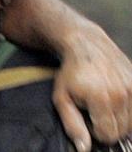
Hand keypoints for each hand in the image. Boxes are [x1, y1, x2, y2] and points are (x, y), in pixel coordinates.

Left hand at [53, 24, 131, 151]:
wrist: (86, 45)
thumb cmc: (71, 73)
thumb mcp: (61, 98)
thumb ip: (72, 125)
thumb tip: (84, 149)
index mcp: (101, 98)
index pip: (108, 135)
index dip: (95, 132)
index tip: (87, 118)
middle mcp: (122, 94)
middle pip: (121, 131)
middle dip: (107, 126)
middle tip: (93, 110)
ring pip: (131, 122)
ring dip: (118, 118)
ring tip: (103, 104)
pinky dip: (126, 109)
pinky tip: (113, 98)